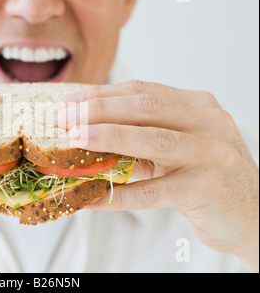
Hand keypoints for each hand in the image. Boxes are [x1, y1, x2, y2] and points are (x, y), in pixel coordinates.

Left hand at [58, 80, 258, 271]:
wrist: (252, 214)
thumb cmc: (206, 176)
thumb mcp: (178, 147)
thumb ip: (142, 137)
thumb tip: (88, 135)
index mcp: (197, 106)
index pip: (141, 92)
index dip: (101, 95)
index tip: (70, 102)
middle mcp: (207, 123)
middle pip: (144, 108)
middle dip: (98, 110)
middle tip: (65, 119)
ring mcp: (210, 154)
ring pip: (151, 139)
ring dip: (107, 138)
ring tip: (74, 140)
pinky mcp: (206, 188)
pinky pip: (154, 190)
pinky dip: (119, 194)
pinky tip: (93, 197)